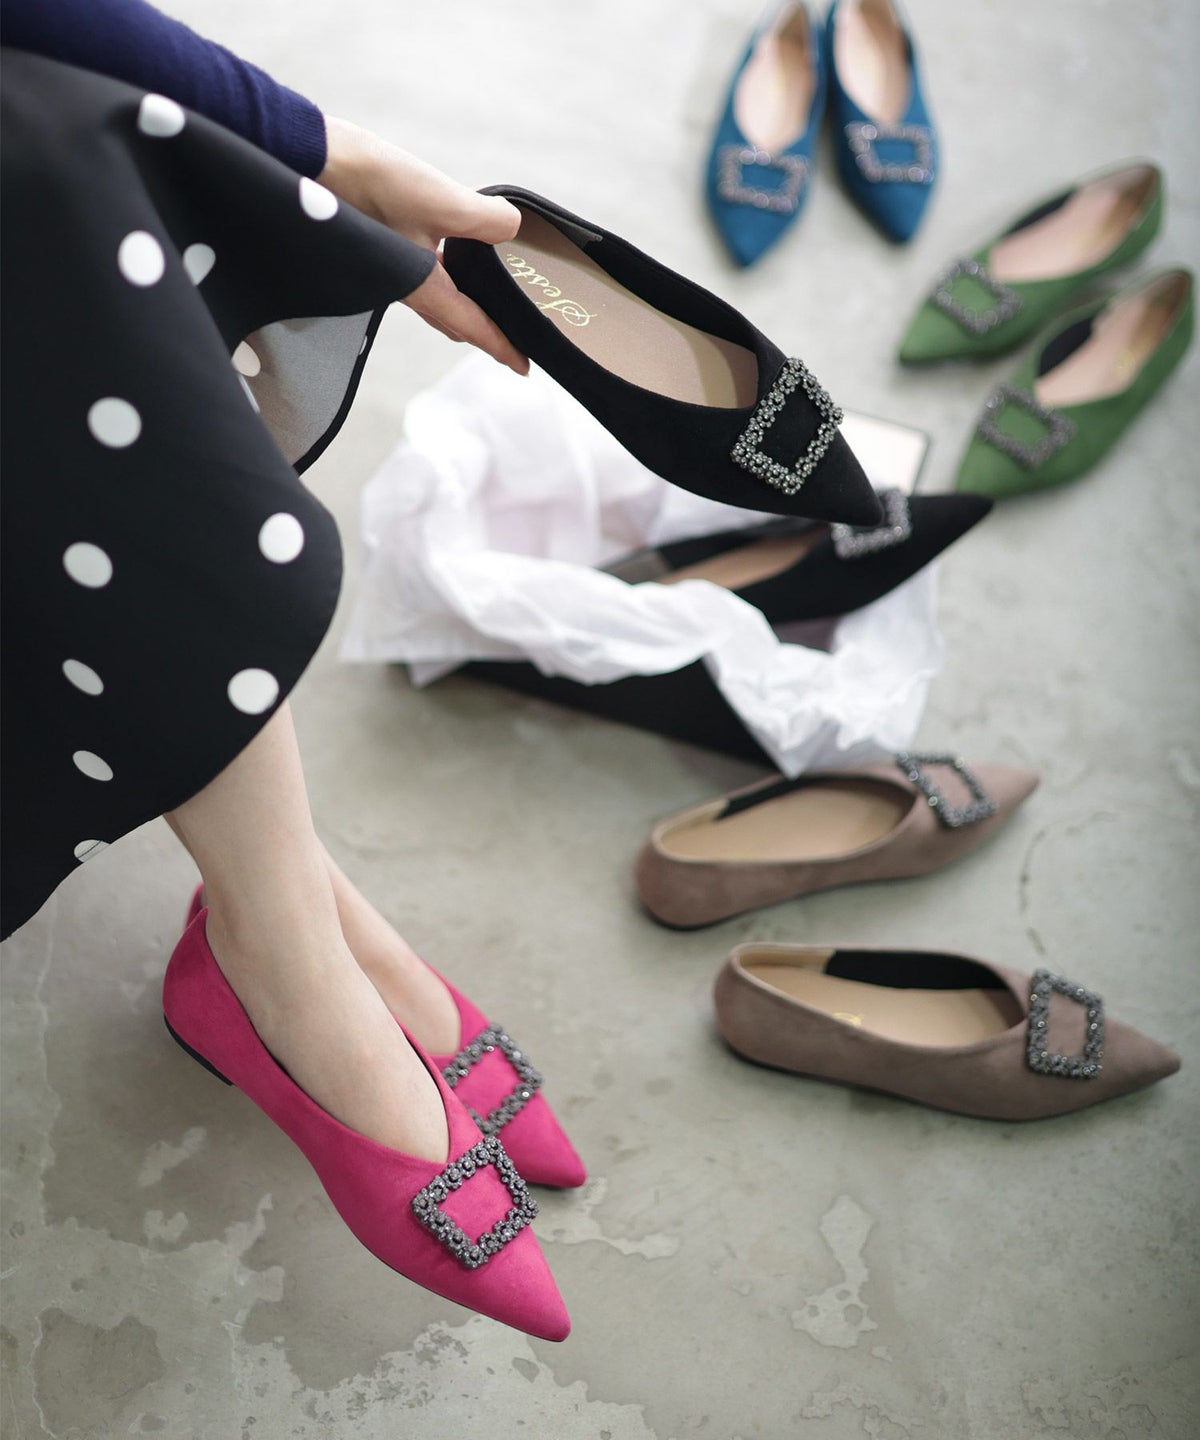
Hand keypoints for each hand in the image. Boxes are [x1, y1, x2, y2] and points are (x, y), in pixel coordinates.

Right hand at [318, 116, 527, 374]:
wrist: (311, 160)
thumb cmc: (370, 184)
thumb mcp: (442, 201)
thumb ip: (487, 220)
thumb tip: (512, 228)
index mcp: (422, 287)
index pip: (472, 327)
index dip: (501, 347)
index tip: (524, 368)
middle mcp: (405, 286)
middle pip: (453, 320)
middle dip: (481, 331)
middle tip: (509, 336)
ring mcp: (391, 267)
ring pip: (437, 297)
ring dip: (463, 302)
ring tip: (488, 295)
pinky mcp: (380, 244)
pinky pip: (422, 270)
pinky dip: (445, 272)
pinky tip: (452, 250)